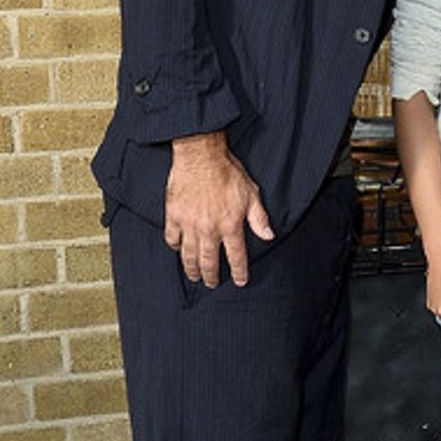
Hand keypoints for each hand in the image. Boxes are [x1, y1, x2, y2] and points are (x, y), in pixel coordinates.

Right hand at [164, 133, 273, 287]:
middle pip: (209, 262)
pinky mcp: (173, 215)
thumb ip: (259, 218)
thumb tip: (269, 236)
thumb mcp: (251, 194)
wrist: (200, 156)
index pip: (236, 257)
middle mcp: (209, 229)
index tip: (240, 281)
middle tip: (212, 284)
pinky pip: (172, 238)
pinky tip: (178, 250)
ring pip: (189, 255)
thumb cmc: (228, 172)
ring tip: (194, 276)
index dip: (239, 272)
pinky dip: (175, 247)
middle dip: (212, 276)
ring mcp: (189, 224)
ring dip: (192, 268)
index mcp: (230, 225)